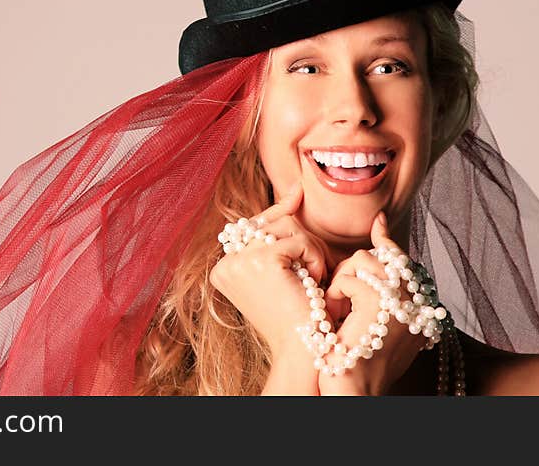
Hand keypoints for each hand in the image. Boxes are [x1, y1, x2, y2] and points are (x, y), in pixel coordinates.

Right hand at [209, 180, 331, 361]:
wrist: (303, 350)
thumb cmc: (297, 316)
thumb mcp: (282, 271)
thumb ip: (279, 234)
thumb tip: (295, 190)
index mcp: (223, 269)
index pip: (251, 226)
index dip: (278, 211)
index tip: (298, 193)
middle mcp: (225, 263)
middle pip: (268, 222)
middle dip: (298, 238)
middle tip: (315, 267)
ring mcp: (240, 261)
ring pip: (285, 227)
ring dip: (309, 249)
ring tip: (313, 277)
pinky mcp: (262, 260)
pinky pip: (298, 239)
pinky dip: (313, 256)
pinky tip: (314, 280)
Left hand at [318, 211, 425, 395]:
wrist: (352, 391)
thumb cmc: (354, 360)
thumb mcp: (370, 323)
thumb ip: (379, 293)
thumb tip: (377, 248)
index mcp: (422, 312)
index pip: (405, 263)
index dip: (388, 241)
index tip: (379, 221)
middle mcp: (420, 305)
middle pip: (384, 256)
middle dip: (354, 270)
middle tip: (339, 298)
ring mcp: (403, 302)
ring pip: (364, 260)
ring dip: (342, 282)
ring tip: (337, 311)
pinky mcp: (382, 304)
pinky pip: (350, 277)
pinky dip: (335, 294)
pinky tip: (335, 317)